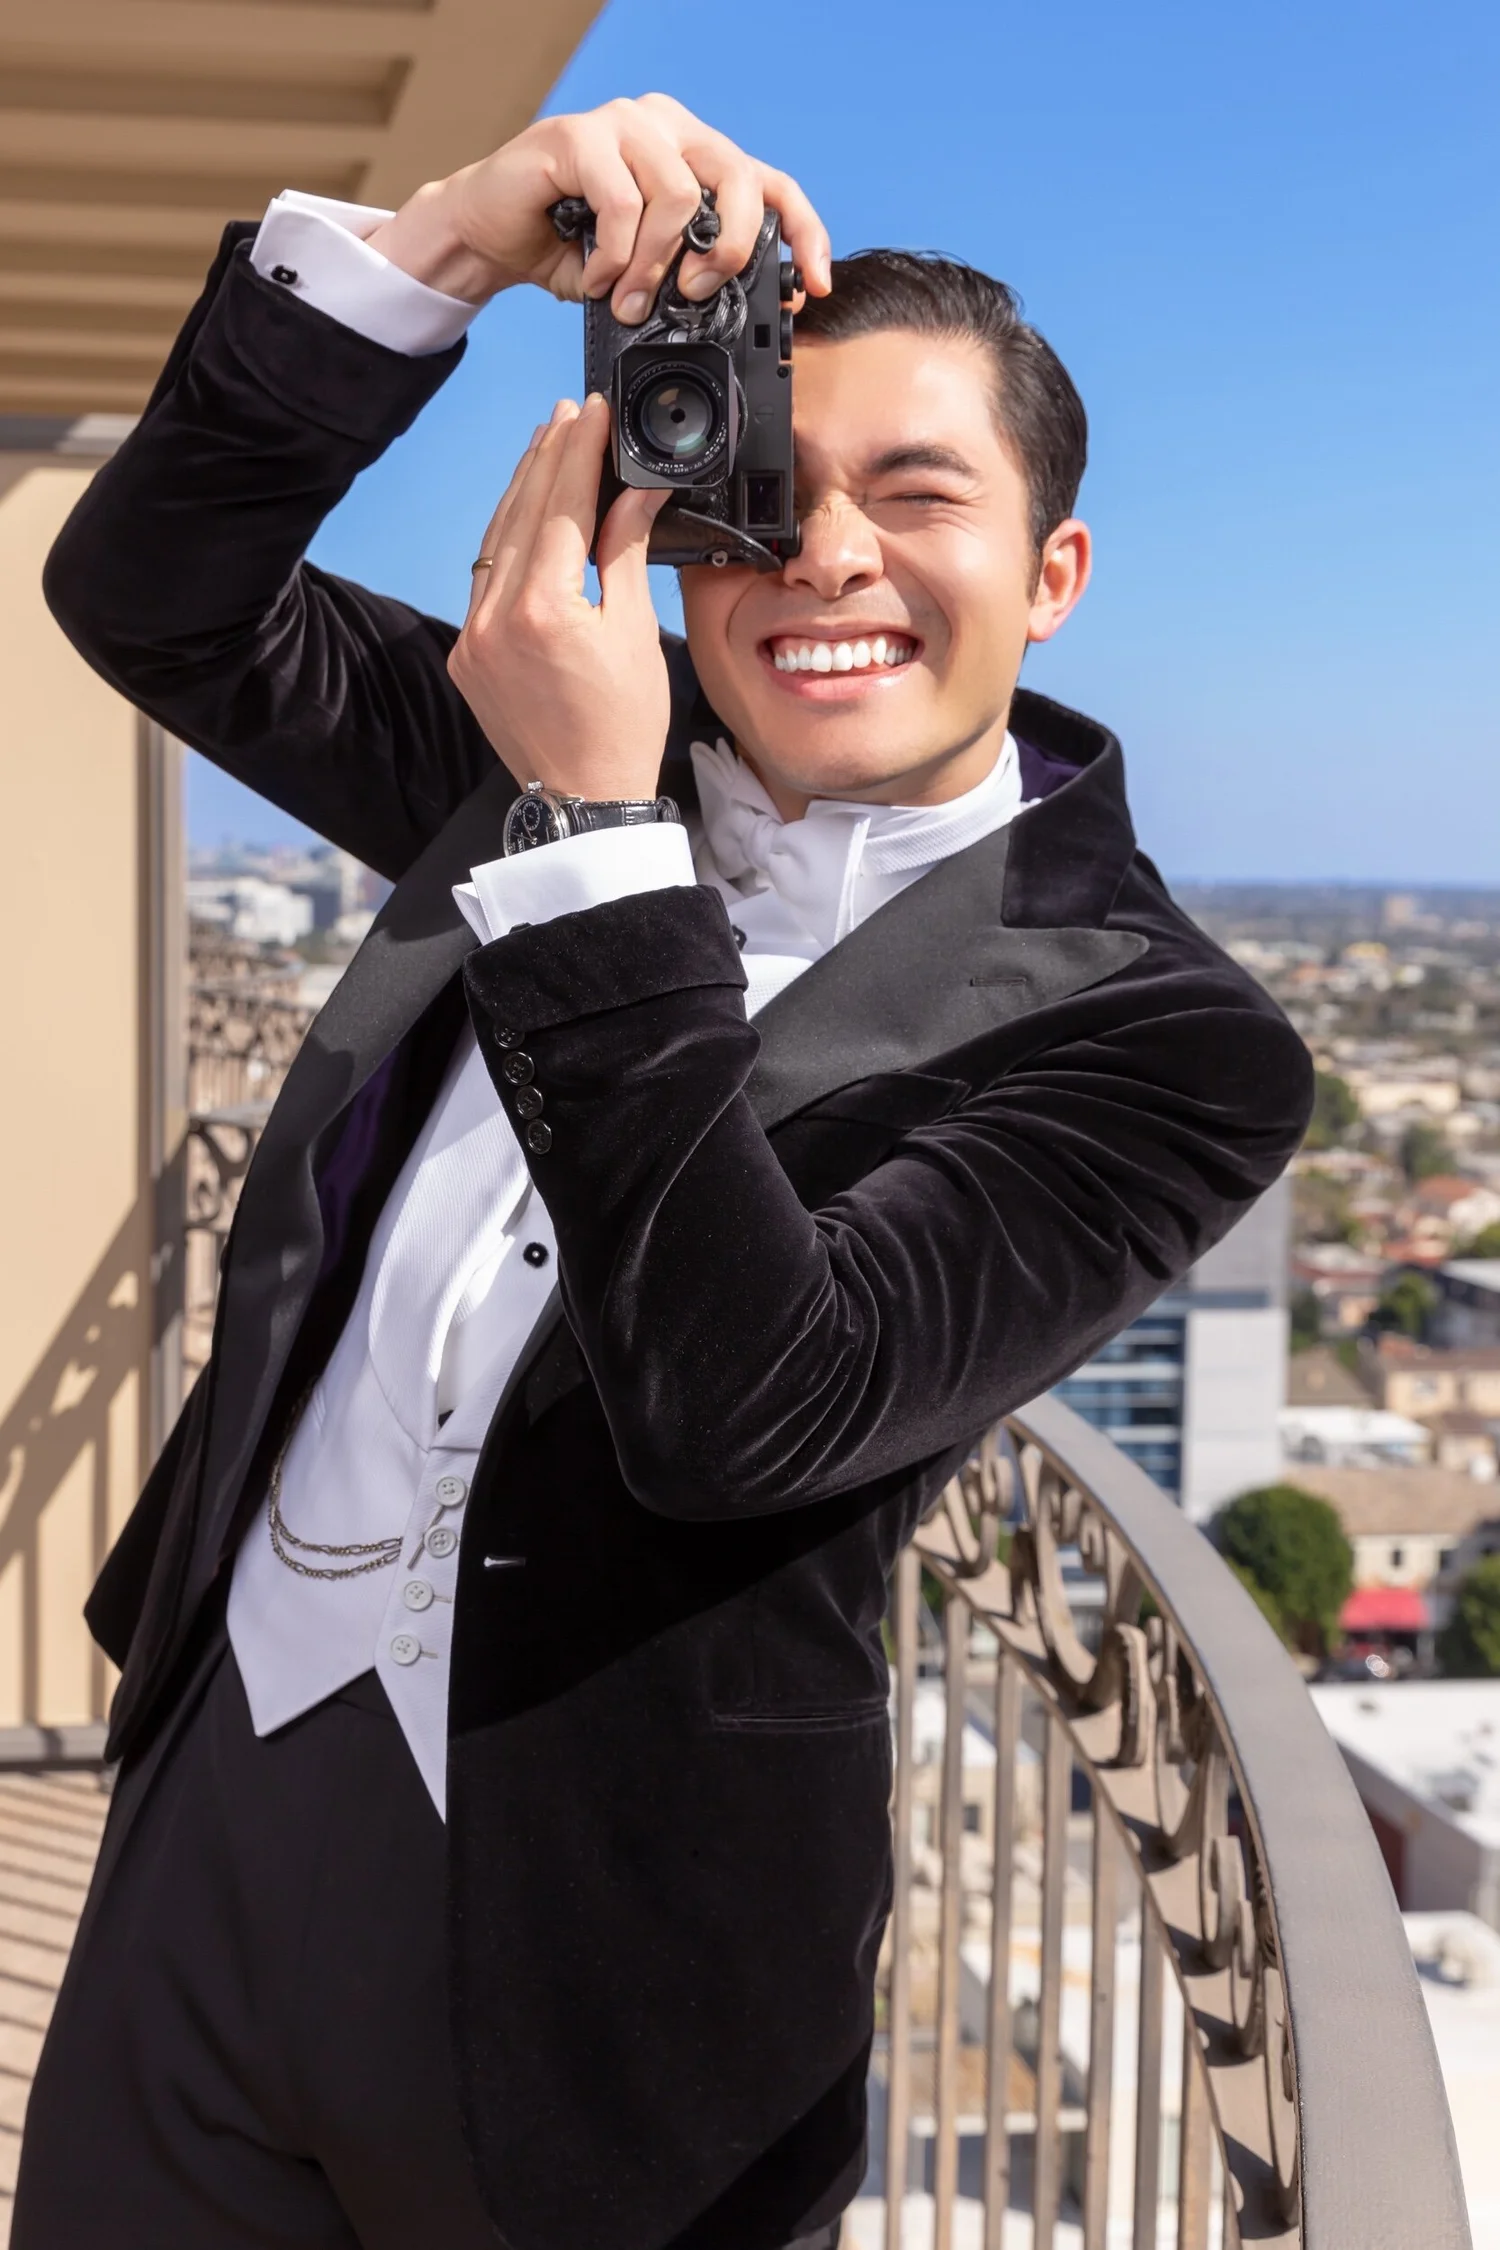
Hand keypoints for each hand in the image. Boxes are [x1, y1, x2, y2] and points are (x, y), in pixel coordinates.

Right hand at [365, 92, 830, 321]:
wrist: (491, 238)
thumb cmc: (570, 252)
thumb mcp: (647, 273)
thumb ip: (692, 275)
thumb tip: (747, 306)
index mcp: (692, 155)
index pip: (768, 182)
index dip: (801, 232)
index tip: (811, 285)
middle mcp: (665, 127)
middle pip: (734, 177)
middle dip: (727, 249)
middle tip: (696, 293)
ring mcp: (623, 123)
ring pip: (675, 195)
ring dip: (655, 265)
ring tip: (630, 300)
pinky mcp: (578, 135)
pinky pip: (621, 201)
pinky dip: (615, 256)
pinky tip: (599, 277)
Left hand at [448, 397, 670, 800]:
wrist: (585, 799)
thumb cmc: (622, 728)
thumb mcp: (635, 632)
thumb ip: (626, 552)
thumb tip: (635, 490)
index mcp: (543, 610)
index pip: (563, 505)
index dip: (580, 450)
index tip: (594, 411)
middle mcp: (495, 618)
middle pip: (524, 512)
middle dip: (550, 456)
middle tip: (572, 413)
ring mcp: (473, 636)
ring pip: (497, 540)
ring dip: (524, 490)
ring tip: (549, 446)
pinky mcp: (466, 653)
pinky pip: (485, 577)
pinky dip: (508, 538)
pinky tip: (526, 513)